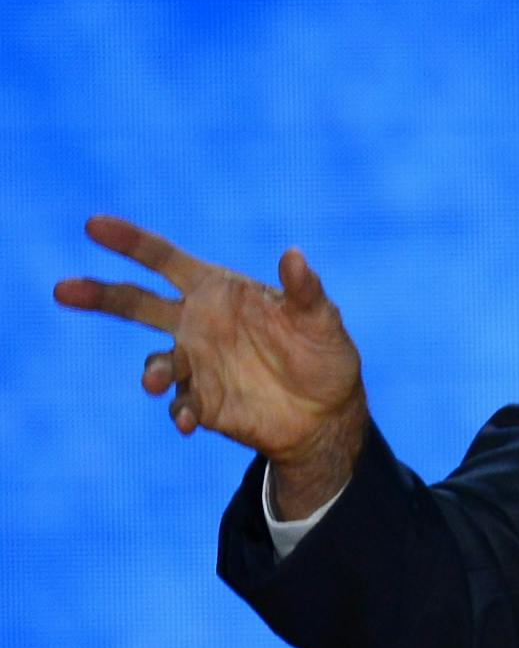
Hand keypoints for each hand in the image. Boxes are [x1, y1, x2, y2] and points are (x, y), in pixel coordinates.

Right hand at [55, 216, 368, 515]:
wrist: (327, 414)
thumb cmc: (325, 355)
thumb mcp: (322, 320)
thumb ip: (305, 290)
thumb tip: (294, 255)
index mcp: (219, 291)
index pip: (165, 260)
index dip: (130, 242)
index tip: (94, 226)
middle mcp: (198, 324)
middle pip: (136, 303)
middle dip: (99, 295)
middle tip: (63, 289)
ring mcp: (196, 364)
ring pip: (156, 362)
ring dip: (153, 371)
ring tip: (158, 381)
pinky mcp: (201, 403)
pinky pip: (179, 405)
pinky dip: (178, 412)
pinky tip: (188, 421)